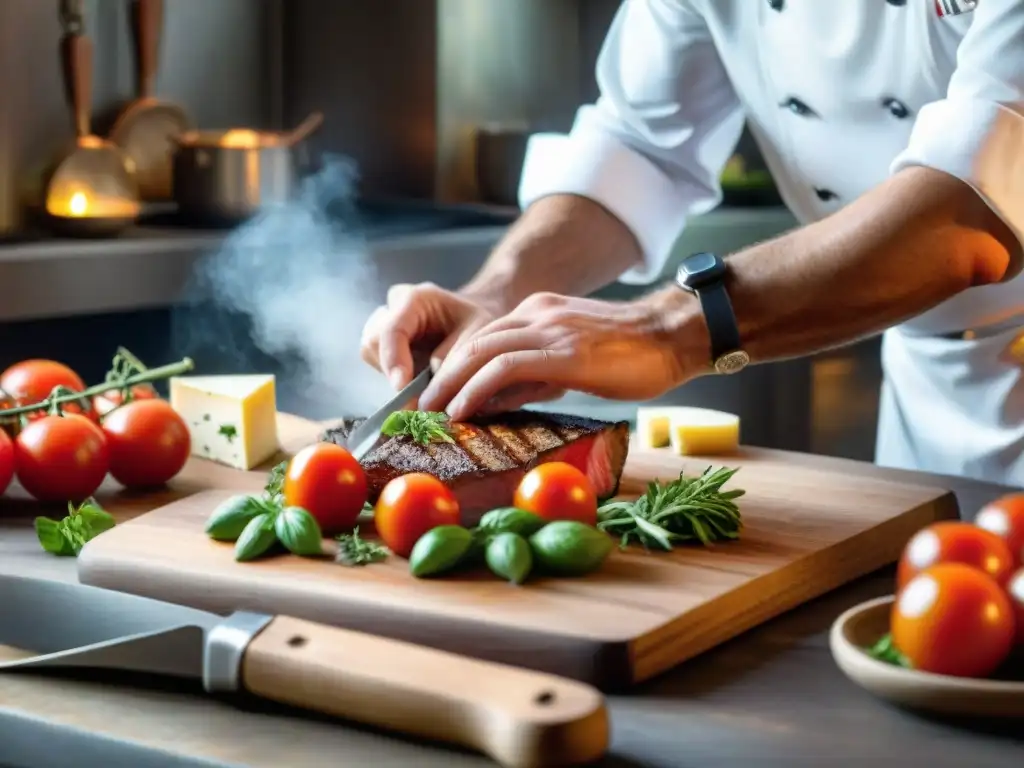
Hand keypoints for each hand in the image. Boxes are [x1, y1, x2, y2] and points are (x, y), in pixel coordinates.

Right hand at [360, 283, 495, 388]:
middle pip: (373, 341)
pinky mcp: (381, 341)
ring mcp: (383, 323)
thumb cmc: (476, 324)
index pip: (392, 329)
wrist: (471, 320)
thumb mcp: (477, 336)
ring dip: (392, 374)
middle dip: (392, 371)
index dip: (394, 360)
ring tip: (422, 383)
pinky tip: (416, 379)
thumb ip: (453, 359)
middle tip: (416, 395)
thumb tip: (428, 391)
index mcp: (416, 299)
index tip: (402, 387)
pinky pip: (377, 362)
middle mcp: (392, 307)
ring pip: (370, 353)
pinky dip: (394, 376)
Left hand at [419, 291, 701, 420]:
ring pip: (482, 352)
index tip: (440, 395)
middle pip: (474, 343)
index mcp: (540, 311)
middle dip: (442, 376)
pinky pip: (505, 367)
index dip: (457, 368)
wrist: (674, 337)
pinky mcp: (562, 351)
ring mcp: (550, 329)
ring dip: (450, 384)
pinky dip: (476, 387)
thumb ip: (536, 375)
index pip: (485, 338)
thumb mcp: (574, 362)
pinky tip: (462, 409)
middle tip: (420, 406)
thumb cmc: (633, 356)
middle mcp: (539, 313)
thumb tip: (498, 400)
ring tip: (431, 412)